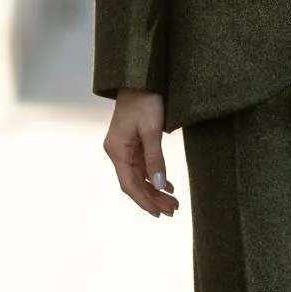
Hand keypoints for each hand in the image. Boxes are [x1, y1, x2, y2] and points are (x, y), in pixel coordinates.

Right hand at [103, 90, 179, 217]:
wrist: (140, 78)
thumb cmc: (145, 100)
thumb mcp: (152, 130)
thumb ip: (156, 160)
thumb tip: (159, 186)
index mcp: (117, 150)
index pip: (129, 184)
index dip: (144, 201)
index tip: (159, 213)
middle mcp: (117, 152)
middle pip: (134, 183)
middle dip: (153, 198)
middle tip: (173, 210)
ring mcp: (124, 148)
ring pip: (140, 176)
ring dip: (155, 189)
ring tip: (173, 202)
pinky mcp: (133, 143)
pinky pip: (143, 166)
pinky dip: (155, 176)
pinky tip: (168, 186)